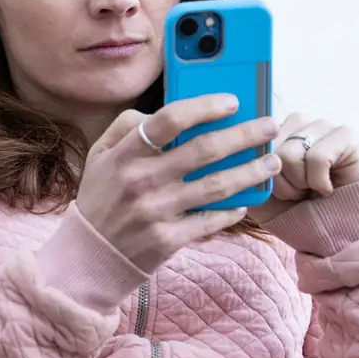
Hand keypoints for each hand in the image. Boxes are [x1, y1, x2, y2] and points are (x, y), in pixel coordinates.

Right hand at [76, 96, 280, 273]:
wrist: (88, 256)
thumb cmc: (100, 199)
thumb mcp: (100, 155)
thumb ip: (126, 126)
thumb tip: (162, 112)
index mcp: (126, 154)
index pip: (170, 119)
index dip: (205, 106)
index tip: (232, 101)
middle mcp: (142, 181)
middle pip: (204, 150)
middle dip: (244, 135)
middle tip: (270, 126)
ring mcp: (156, 212)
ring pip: (217, 186)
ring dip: (250, 171)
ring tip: (271, 162)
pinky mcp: (167, 240)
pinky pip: (210, 220)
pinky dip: (232, 210)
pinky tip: (246, 201)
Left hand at [251, 113, 358, 223]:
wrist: (332, 232)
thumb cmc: (295, 210)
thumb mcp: (260, 192)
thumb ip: (244, 170)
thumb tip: (233, 152)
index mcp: (275, 131)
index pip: (253, 141)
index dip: (260, 172)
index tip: (274, 191)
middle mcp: (298, 122)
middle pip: (271, 150)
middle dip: (281, 183)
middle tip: (297, 193)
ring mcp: (324, 125)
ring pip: (291, 154)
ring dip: (300, 184)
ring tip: (311, 189)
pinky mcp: (347, 134)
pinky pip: (319, 158)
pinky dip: (319, 183)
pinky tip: (328, 188)